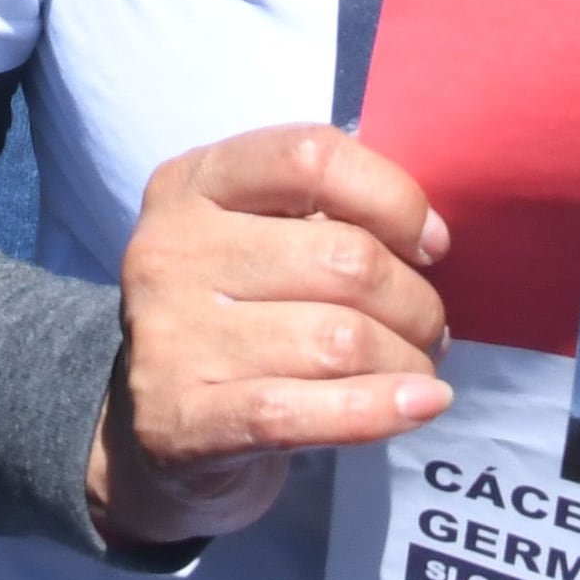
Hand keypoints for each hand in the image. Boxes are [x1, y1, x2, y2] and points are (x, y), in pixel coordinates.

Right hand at [91, 125, 453, 551]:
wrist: (150, 421)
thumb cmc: (237, 312)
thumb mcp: (259, 236)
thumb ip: (327, 215)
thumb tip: (429, 240)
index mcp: (192, 183)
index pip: (310, 157)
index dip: (392, 198)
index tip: (429, 245)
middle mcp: (170, 251)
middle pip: (344, 259)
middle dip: (415, 300)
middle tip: (428, 326)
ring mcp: (169, 337)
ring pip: (339, 341)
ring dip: (407, 360)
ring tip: (417, 367)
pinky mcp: (180, 421)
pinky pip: (303, 413)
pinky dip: (380, 409)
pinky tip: (422, 403)